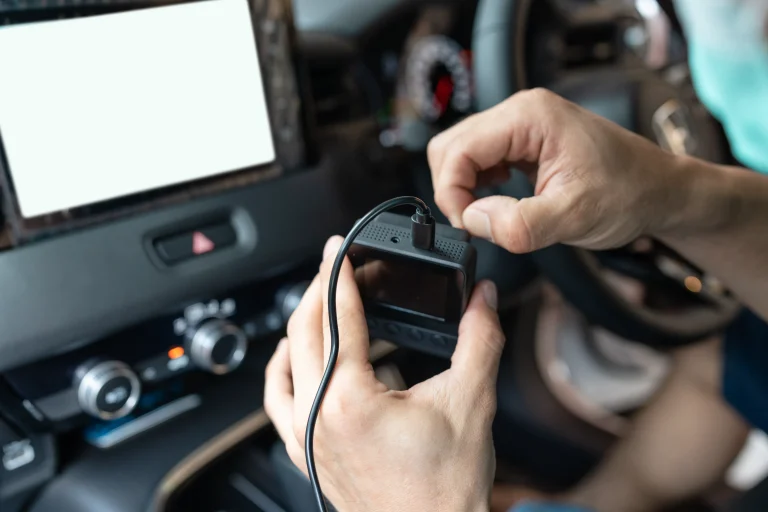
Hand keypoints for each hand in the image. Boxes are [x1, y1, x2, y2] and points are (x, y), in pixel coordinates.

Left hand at [264, 236, 505, 511]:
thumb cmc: (444, 490)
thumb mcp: (470, 402)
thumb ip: (479, 339)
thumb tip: (484, 299)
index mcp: (349, 400)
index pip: (338, 316)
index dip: (338, 273)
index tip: (338, 246)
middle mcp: (315, 417)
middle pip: (304, 332)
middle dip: (320, 291)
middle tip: (336, 264)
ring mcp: (305, 438)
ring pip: (286, 362)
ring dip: (302, 326)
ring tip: (325, 304)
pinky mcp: (306, 453)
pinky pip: (278, 399)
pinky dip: (285, 368)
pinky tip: (296, 357)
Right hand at [428, 88, 686, 252]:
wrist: (659, 191)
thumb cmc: (629, 194)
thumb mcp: (574, 217)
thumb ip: (520, 223)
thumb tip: (474, 220)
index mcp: (529, 117)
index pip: (458, 149)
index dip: (452, 193)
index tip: (470, 226)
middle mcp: (520, 112)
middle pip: (451, 147)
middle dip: (454, 191)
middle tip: (479, 224)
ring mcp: (521, 125)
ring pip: (461, 154)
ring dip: (465, 189)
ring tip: (493, 216)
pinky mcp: (522, 141)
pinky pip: (480, 160)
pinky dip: (478, 186)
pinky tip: (499, 203)